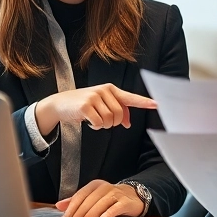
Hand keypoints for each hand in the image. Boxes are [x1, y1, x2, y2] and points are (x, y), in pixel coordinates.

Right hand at [34, 84, 156, 133]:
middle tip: (102, 120)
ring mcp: (95, 97)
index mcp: (111, 89)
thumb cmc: (84, 105)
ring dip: (103, 125)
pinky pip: (99, 123)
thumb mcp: (101, 104)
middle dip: (113, 122)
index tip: (157, 104)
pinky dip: (95, 126)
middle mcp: (104, 91)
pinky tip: (88, 122)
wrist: (60, 103)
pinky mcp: (86, 106)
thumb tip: (128, 123)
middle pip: (120, 115)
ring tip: (94, 119)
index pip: (130, 97)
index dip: (144, 102)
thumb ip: (116, 111)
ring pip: (110, 120)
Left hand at [55, 180, 144, 216]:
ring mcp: (116, 194)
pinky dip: (110, 212)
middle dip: (79, 214)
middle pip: (89, 200)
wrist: (134, 196)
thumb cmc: (110, 199)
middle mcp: (104, 188)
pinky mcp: (126, 202)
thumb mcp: (92, 198)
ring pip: (101, 203)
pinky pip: (117, 206)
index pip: (80, 196)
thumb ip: (76, 202)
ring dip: (91, 215)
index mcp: (94, 186)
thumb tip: (58, 206)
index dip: (72, 208)